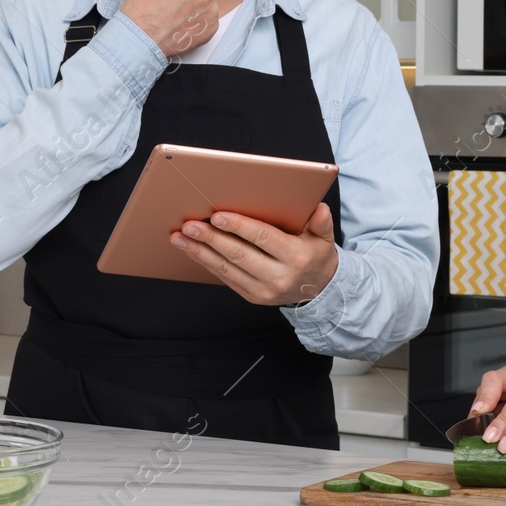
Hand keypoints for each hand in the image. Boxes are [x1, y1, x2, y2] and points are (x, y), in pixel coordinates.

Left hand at [170, 203, 339, 305]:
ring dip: (200, 252)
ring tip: (180, 237)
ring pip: (226, 268)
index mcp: (295, 257)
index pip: (263, 238)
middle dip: (211, 238)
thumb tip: (319, 208)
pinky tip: (192, 250)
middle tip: (190, 225)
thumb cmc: (316, 256)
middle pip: (238, 254)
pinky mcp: (251, 296)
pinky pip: (224, 277)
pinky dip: (206, 263)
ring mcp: (262, 290)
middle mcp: (278, 276)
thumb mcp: (324, 239)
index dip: (239, 226)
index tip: (218, 215)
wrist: (318, 290)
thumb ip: (322, 223)